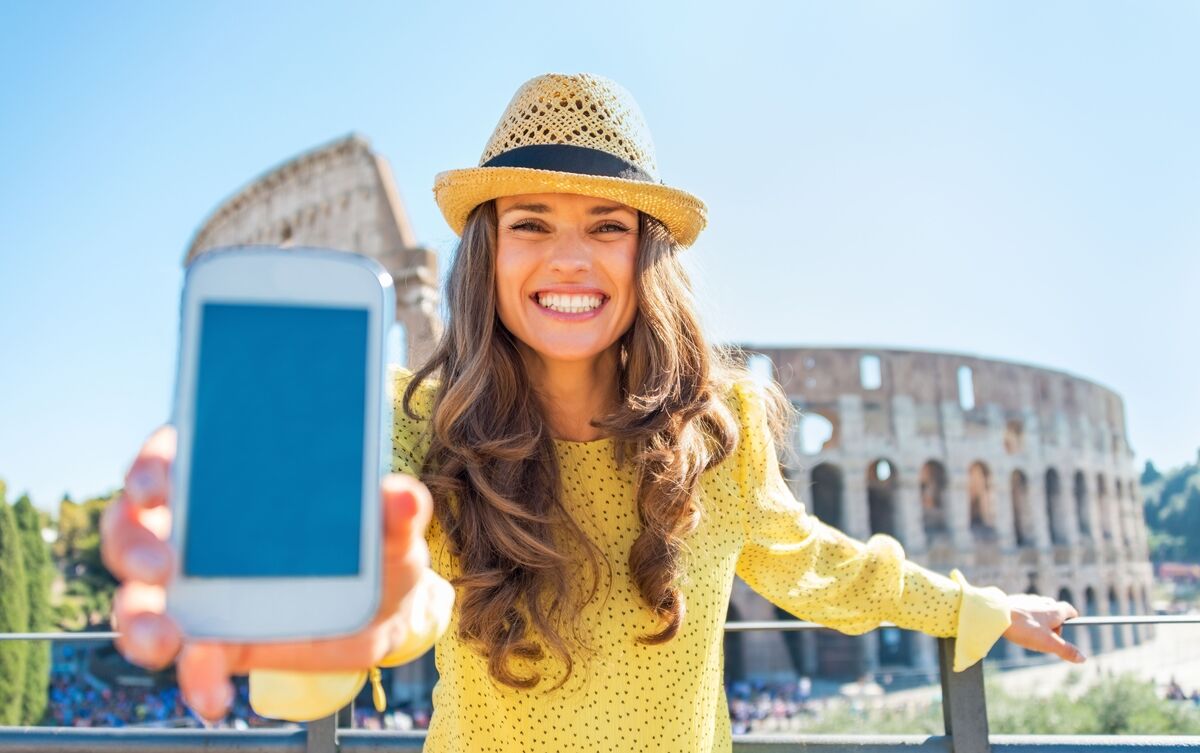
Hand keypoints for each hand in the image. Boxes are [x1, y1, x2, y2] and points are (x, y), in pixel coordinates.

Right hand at [100, 423, 444, 722]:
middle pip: (133, 525)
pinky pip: (184, 656)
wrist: (382, 608)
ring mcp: (193, 584)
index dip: (152, 468)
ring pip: (139, 596)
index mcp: (230, 476)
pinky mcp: (207, 634)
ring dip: (140, 620)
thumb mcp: (391, 527)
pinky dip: (192, 677)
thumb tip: (402, 497)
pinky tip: (211, 694)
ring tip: (165, 642)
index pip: (170, 457)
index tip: (158, 487)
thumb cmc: (373, 545)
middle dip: (133, 545)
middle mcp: (195, 526)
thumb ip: (396, 511)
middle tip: (159, 566)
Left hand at [1001, 593, 1084, 662]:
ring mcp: (1027, 599)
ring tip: (1030, 634)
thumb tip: (1082, 658)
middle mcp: (1042, 601)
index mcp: (1054, 609)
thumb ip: (1066, 650)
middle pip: (1054, 611)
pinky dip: (1024, 618)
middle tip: (1046, 639)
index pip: (1070, 610)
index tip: (1071, 625)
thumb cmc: (1024, 628)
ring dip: (1038, 621)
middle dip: (1053, 624)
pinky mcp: (1013, 601)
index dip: (1072, 618)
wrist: (996, 614)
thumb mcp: (1048, 643)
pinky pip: (1023, 609)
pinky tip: (1017, 627)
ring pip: (1038, 610)